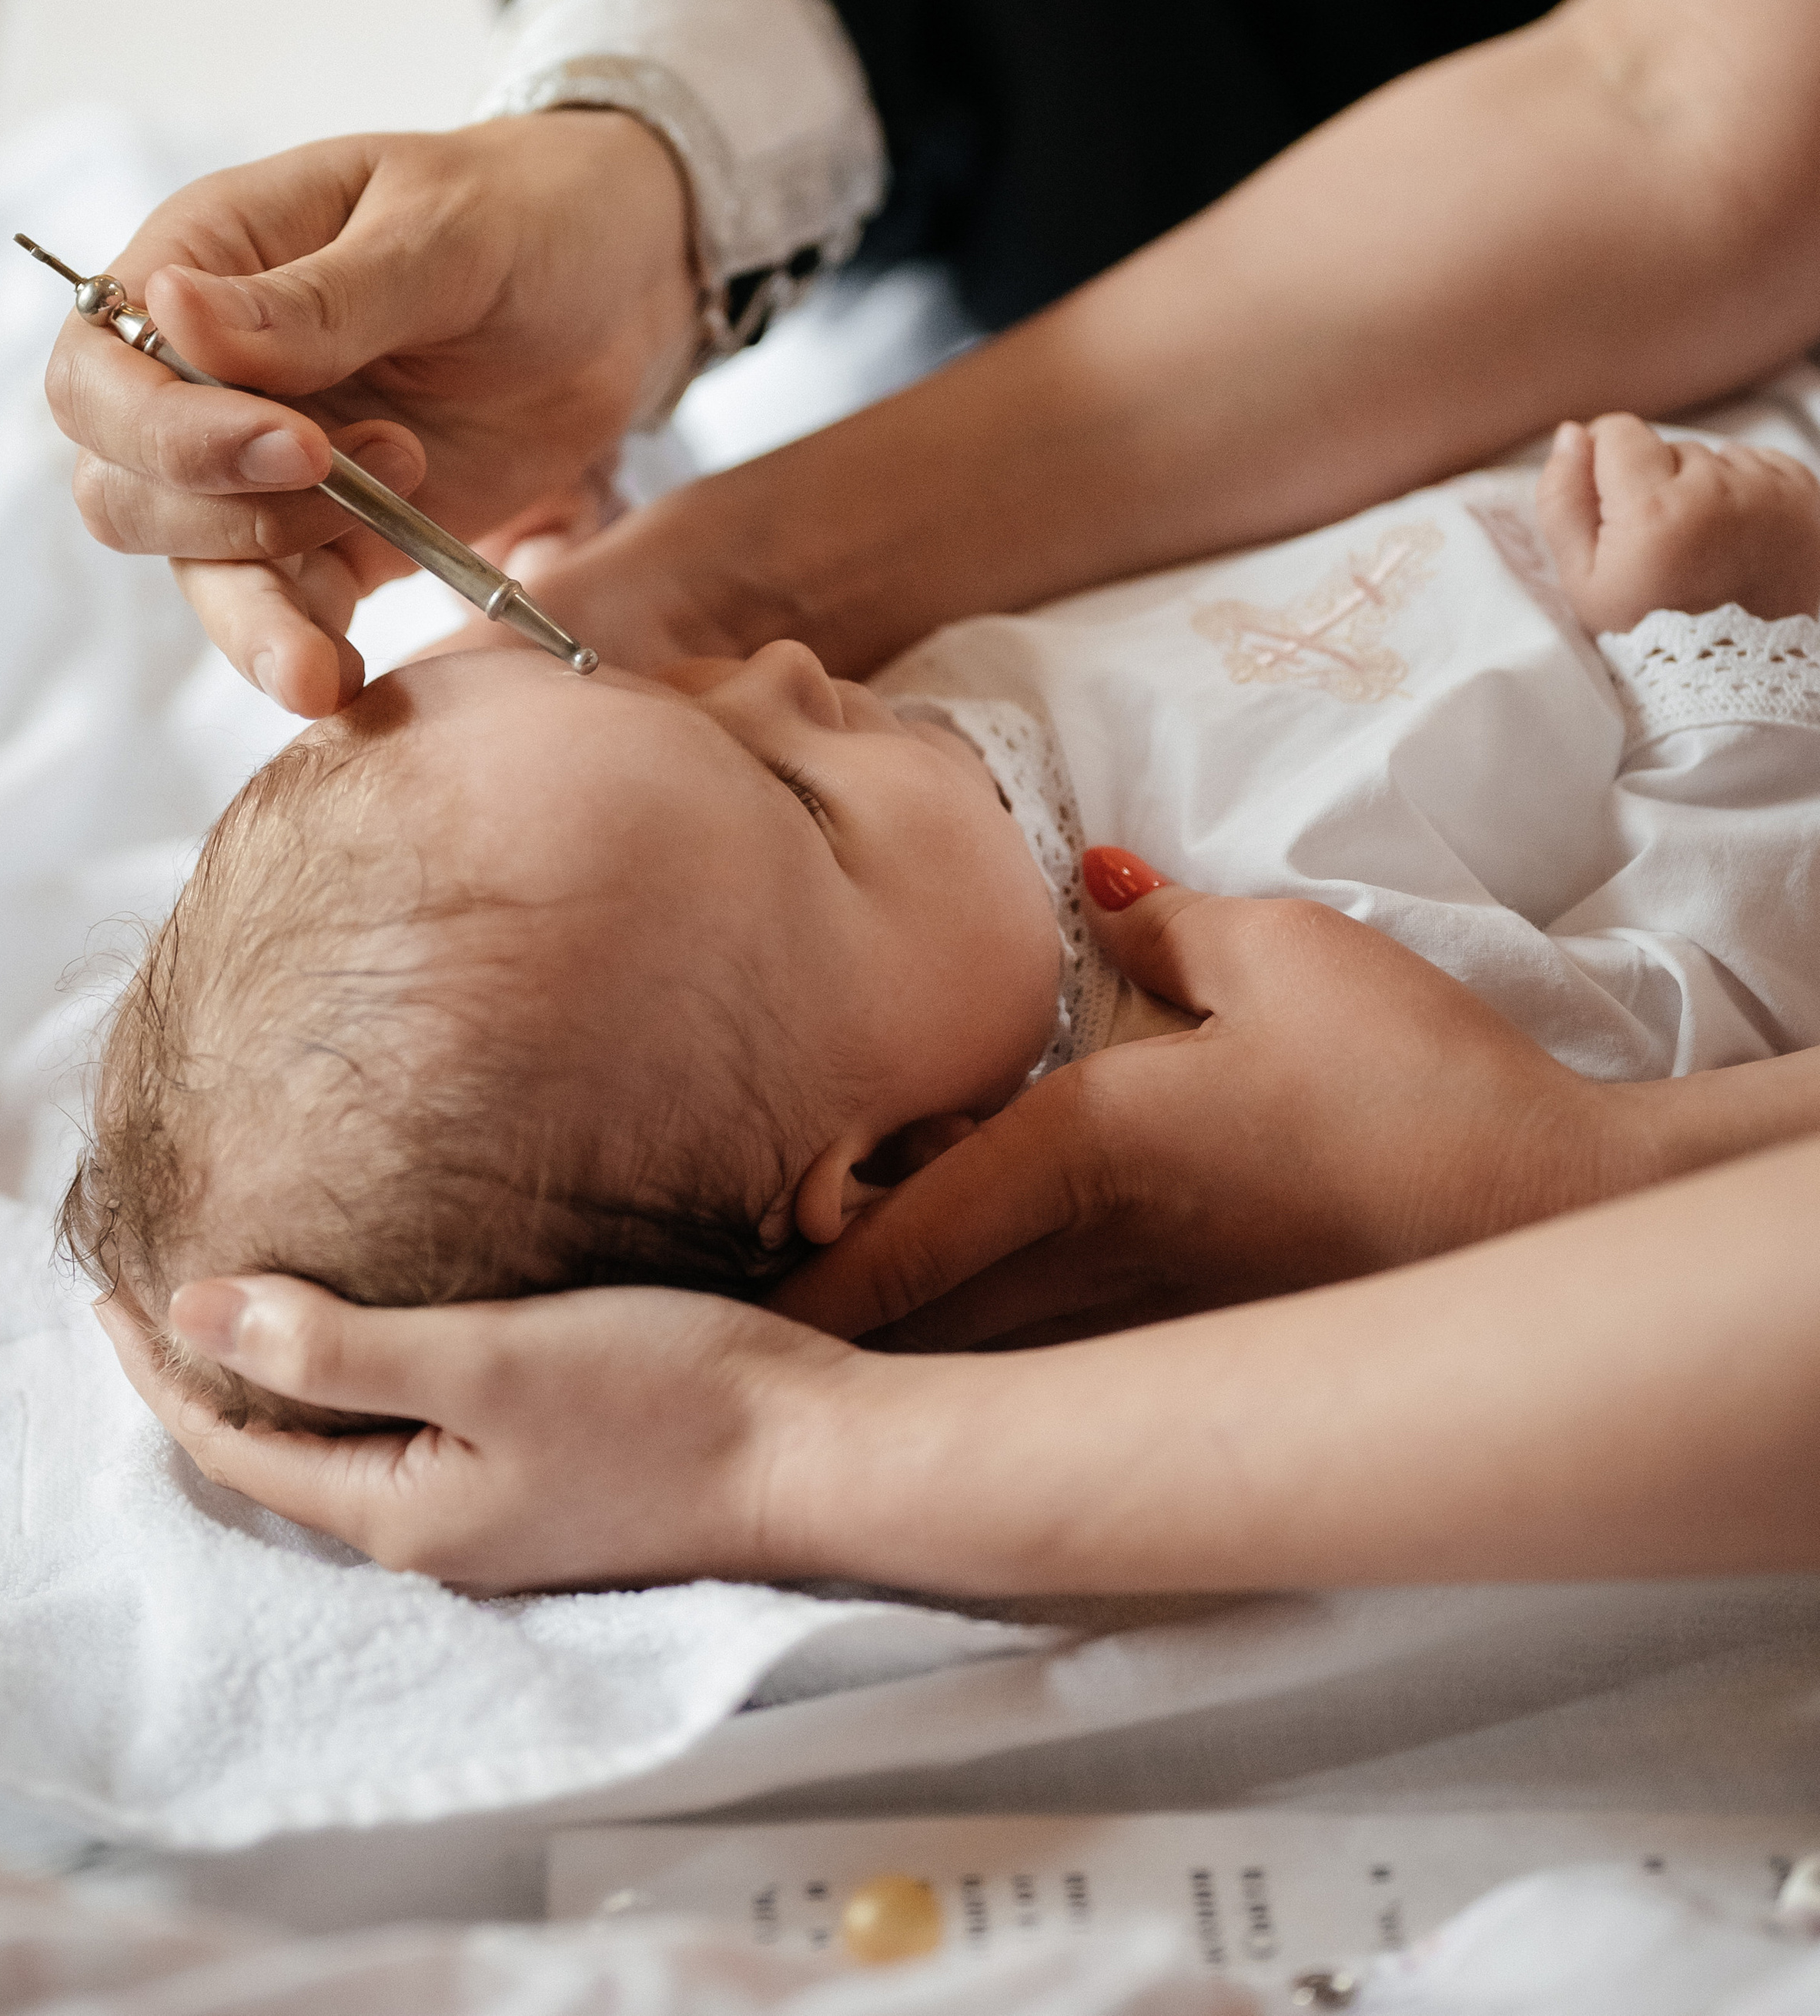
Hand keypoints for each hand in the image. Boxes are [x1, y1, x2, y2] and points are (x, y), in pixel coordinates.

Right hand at [45, 114, 697, 714]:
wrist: (629, 283)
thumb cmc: (528, 217)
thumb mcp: (442, 233)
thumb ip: (319, 295)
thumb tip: (168, 309)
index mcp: (202, 263)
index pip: (98, 370)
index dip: (168, 429)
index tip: (296, 444)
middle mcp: (207, 374)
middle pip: (120, 484)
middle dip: (220, 511)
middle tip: (361, 475)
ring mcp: (262, 466)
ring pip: (192, 565)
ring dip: (259, 606)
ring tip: (361, 598)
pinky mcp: (333, 538)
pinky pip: (282, 611)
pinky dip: (301, 649)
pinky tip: (344, 679)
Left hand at [96, 1273, 850, 1591]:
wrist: (813, 1452)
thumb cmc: (660, 1399)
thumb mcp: (487, 1360)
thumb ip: (340, 1346)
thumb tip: (194, 1312)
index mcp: (401, 1514)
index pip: (232, 1444)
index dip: (161, 1366)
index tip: (108, 1286)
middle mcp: (434, 1534)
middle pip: (281, 1453)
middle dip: (210, 1373)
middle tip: (155, 1289)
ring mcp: (495, 1514)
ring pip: (348, 1443)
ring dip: (287, 1376)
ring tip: (244, 1302)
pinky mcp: (548, 1479)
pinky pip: (413, 1433)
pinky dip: (362, 1380)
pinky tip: (378, 1333)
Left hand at [775, 857, 1645, 1349]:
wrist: (1544, 1216)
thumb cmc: (1412, 1078)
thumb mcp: (1278, 951)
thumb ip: (1157, 920)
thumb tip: (1087, 885)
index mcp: (1081, 1154)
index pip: (894, 1241)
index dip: (792, 1285)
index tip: (694, 1315)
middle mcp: (1090, 1258)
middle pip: (913, 1319)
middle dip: (818, 1333)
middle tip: (717, 1326)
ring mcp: (1146, 1323)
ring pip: (979, 1349)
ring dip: (901, 1342)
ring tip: (810, 1330)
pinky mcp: (1202, 1345)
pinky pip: (1057, 1352)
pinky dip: (993, 1344)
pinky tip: (965, 1328)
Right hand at [1537, 412, 1819, 636]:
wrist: (1745, 676)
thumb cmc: (1656, 635)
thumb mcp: (1584, 584)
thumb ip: (1563, 500)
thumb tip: (1571, 435)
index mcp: (1654, 508)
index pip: (1618, 432)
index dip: (1606, 466)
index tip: (1616, 507)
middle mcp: (1718, 489)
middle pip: (1669, 447)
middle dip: (1659, 484)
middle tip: (1666, 545)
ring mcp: (1770, 491)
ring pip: (1715, 458)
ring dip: (1706, 490)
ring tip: (1708, 547)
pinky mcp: (1806, 496)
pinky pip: (1761, 466)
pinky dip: (1748, 493)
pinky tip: (1741, 538)